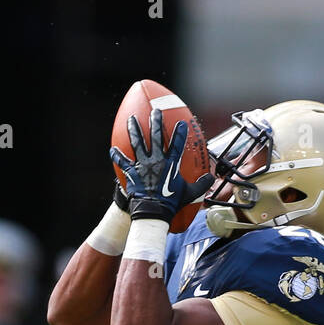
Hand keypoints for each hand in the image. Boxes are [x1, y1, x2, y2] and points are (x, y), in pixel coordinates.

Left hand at [109, 109, 212, 223]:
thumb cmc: (171, 204)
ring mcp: (142, 166)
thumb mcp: (190, 194)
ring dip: (134, 130)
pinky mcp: (131, 173)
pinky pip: (123, 162)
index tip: (182, 123)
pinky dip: (117, 156)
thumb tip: (211, 178)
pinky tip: (112, 150)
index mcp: (170, 165)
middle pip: (155, 137)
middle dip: (156, 122)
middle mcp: (156, 161)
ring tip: (132, 119)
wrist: (153, 213)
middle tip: (155, 111)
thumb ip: (201, 185)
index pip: (177, 145)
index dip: (180, 133)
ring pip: (137, 143)